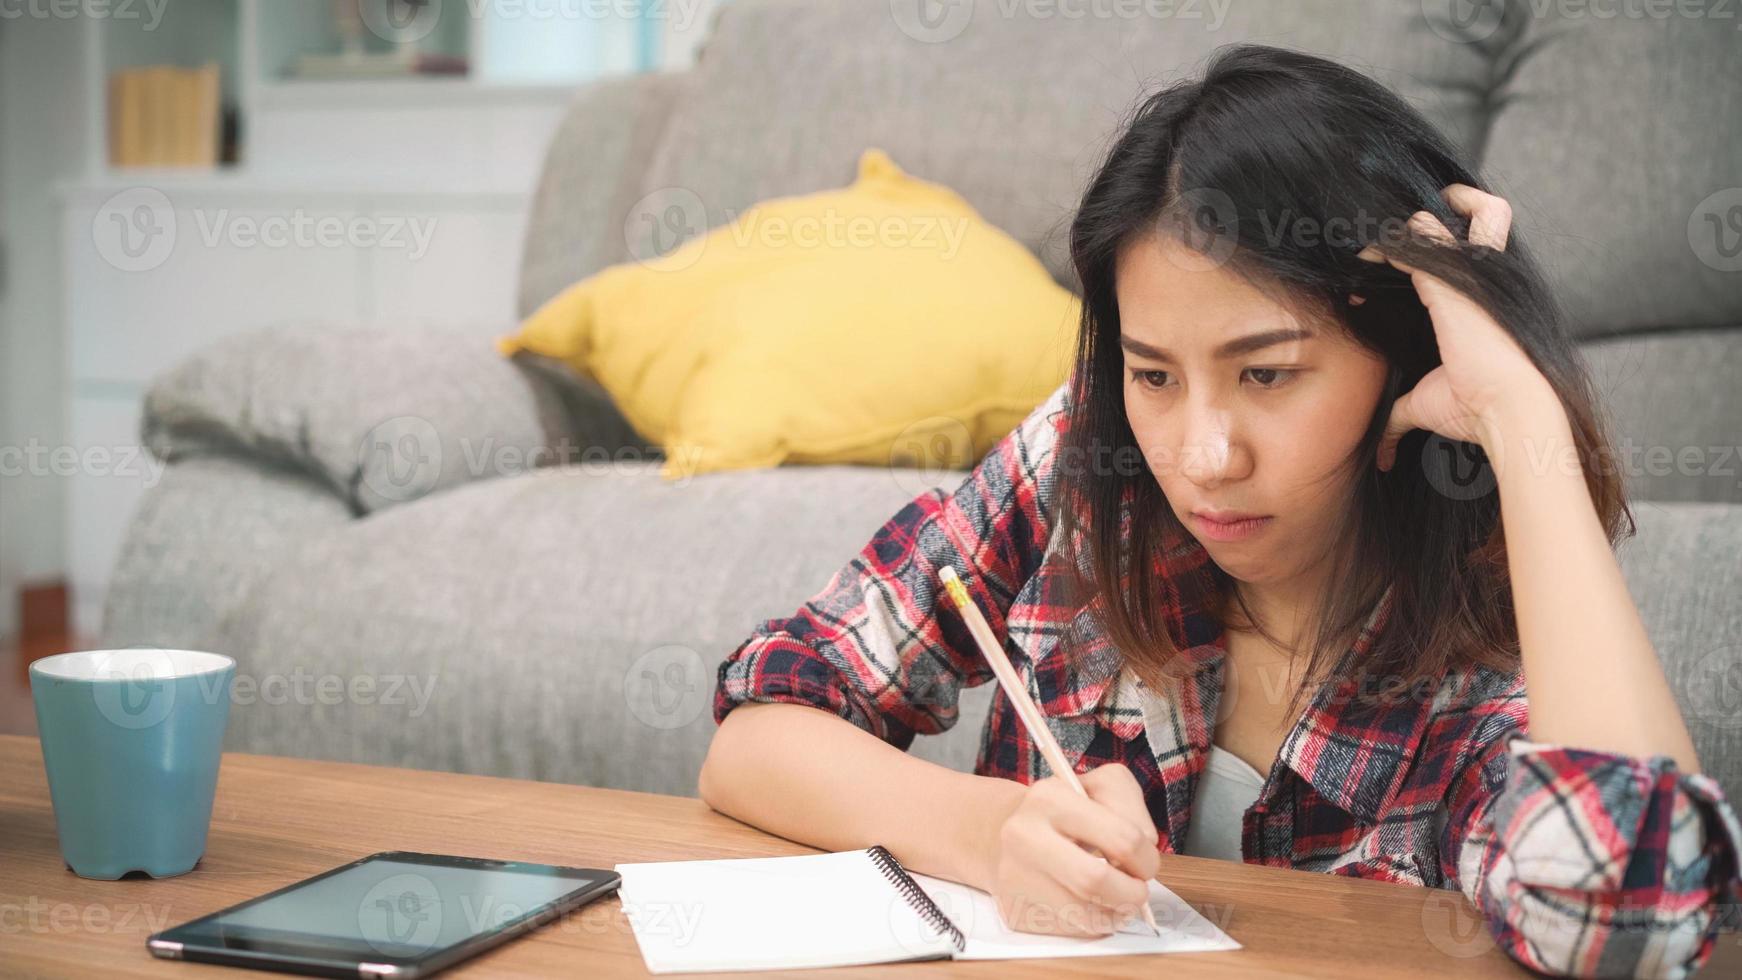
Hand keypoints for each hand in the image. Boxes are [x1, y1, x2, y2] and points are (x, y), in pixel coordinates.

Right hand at [990, 765, 1160, 936]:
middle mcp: (1025, 835)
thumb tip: (1142, 853)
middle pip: (1095, 882)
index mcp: (1050, 798)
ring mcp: (1014, 876)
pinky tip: (1092, 907)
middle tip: (1137, 891)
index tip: (1145, 863)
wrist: (1001, 830)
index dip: (1146, 859)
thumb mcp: (1100, 787)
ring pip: (1084, 916)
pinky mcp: (1014, 909)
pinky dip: (1092, 925)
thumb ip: (1131, 810)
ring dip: (1116, 915)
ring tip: (1120, 901)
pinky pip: (1069, 930)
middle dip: (1132, 894)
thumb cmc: (1064, 811)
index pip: (1121, 839)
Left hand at [1356, 184, 1559, 470]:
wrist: (1508, 406)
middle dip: (1445, 211)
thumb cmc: (1477, 408)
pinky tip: (1363, 256)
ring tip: (1377, 234)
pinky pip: (1417, 235)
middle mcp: (1478, 280)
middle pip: (1481, 215)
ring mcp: (1467, 274)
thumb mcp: (1429, 405)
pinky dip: (1387, 240)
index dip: (1413, 260)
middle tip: (1392, 238)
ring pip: (1454, 212)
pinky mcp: (1450, 277)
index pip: (1451, 259)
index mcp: (1475, 303)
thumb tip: (1386, 446)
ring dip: (1415, 217)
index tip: (1368, 282)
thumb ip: (1403, 412)